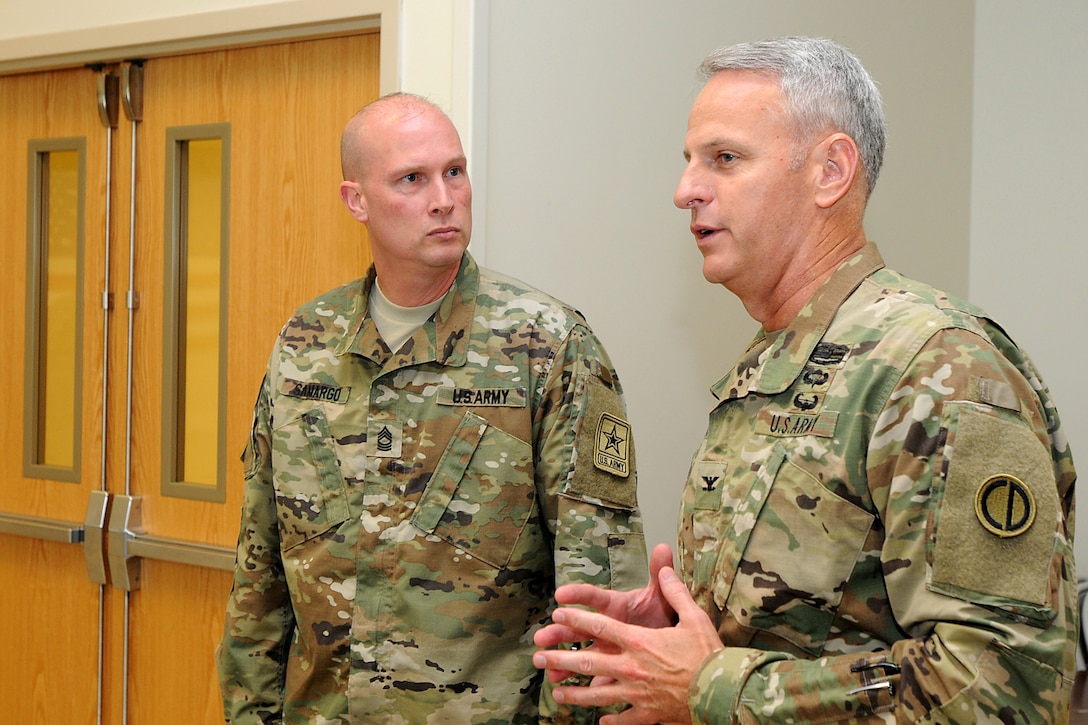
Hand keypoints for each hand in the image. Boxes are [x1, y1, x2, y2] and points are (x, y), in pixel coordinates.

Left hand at [533, 549, 723, 723]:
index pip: (600, 626)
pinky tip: (600, 721)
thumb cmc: (709, 655)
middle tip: (537, 658)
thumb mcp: (694, 617)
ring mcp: (637, 694)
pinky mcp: (647, 715)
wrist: (723, 694)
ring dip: (574, 693)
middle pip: (587, 662)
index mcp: (640, 641)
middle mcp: (632, 667)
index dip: (576, 618)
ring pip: (597, 695)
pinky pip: (623, 719)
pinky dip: (610, 720)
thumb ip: (675, 590)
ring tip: (556, 691)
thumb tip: (664, 565)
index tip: (557, 612)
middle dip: (559, 658)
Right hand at [535, 544, 676, 682]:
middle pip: (578, 627)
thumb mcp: (662, 593)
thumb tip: (663, 547)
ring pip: (580, 652)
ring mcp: (607, 647)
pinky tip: (563, 685)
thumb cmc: (664, 614)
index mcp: (616, 606)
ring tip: (544, 664)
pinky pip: (595, 676)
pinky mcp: (612, 666)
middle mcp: (606, 625)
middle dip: (559, 632)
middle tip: (542, 637)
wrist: (674, 641)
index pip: (595, 597)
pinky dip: (580, 683)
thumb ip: (661, 572)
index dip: (578, 595)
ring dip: (561, 658)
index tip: (560, 594)